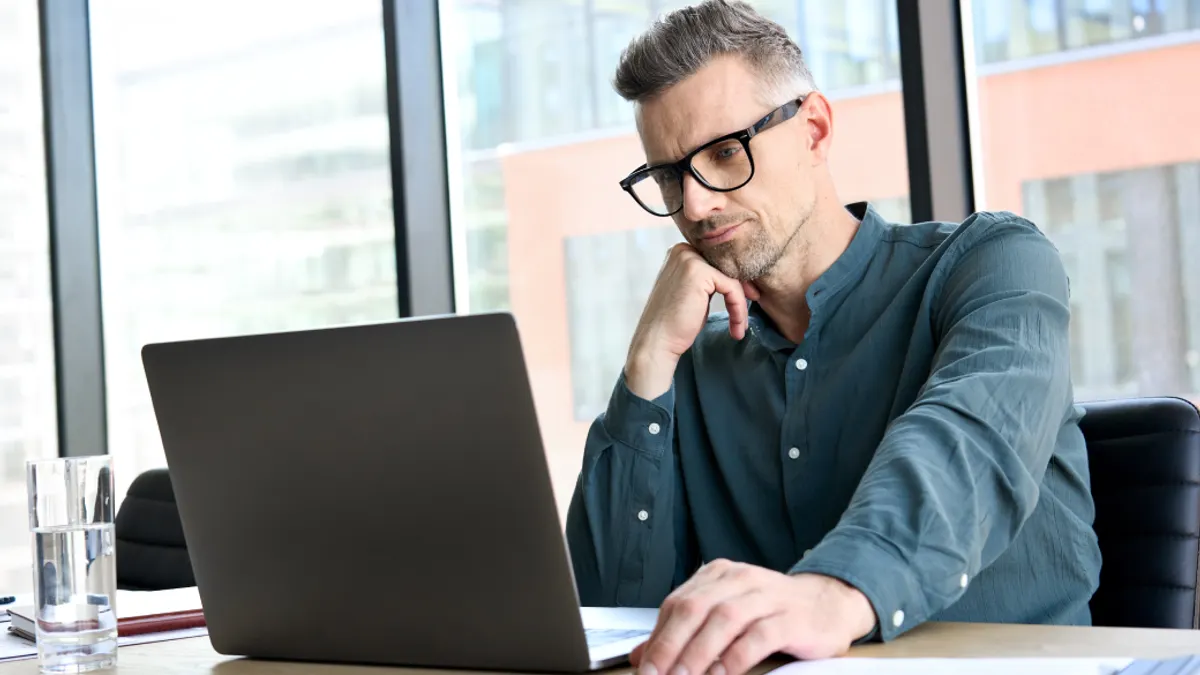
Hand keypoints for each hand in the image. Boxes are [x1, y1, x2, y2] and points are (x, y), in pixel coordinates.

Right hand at [625, 244, 759, 399]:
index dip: (735, 281)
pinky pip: (732, 288)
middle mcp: (684, 250)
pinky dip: (738, 309)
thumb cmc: (675, 323)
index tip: (747, 299)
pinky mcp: (699, 273)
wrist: (657, 341)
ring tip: (739, 326)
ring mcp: (690, 259)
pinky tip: (736, 328)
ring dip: (740, 305)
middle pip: (727, 266)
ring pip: (732, 278)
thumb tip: (738, 276)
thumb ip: (708, 280)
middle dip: (742, 289)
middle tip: (748, 311)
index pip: (719, 262)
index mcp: (681, 252)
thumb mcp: (693, 293)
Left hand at [630, 560, 875, 674]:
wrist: (830, 603)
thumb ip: (687, 631)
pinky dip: (736, 656)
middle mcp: (740, 579)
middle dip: (670, 644)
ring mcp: (767, 596)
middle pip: (694, 608)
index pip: (677, 603)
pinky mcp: (791, 618)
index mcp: (719, 575)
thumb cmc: (772, 612)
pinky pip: (758, 636)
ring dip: (698, 652)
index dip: (657, 637)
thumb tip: (643, 655)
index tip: (643, 667)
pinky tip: (722, 674)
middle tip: (656, 674)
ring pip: (723, 619)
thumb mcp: (726, 613)